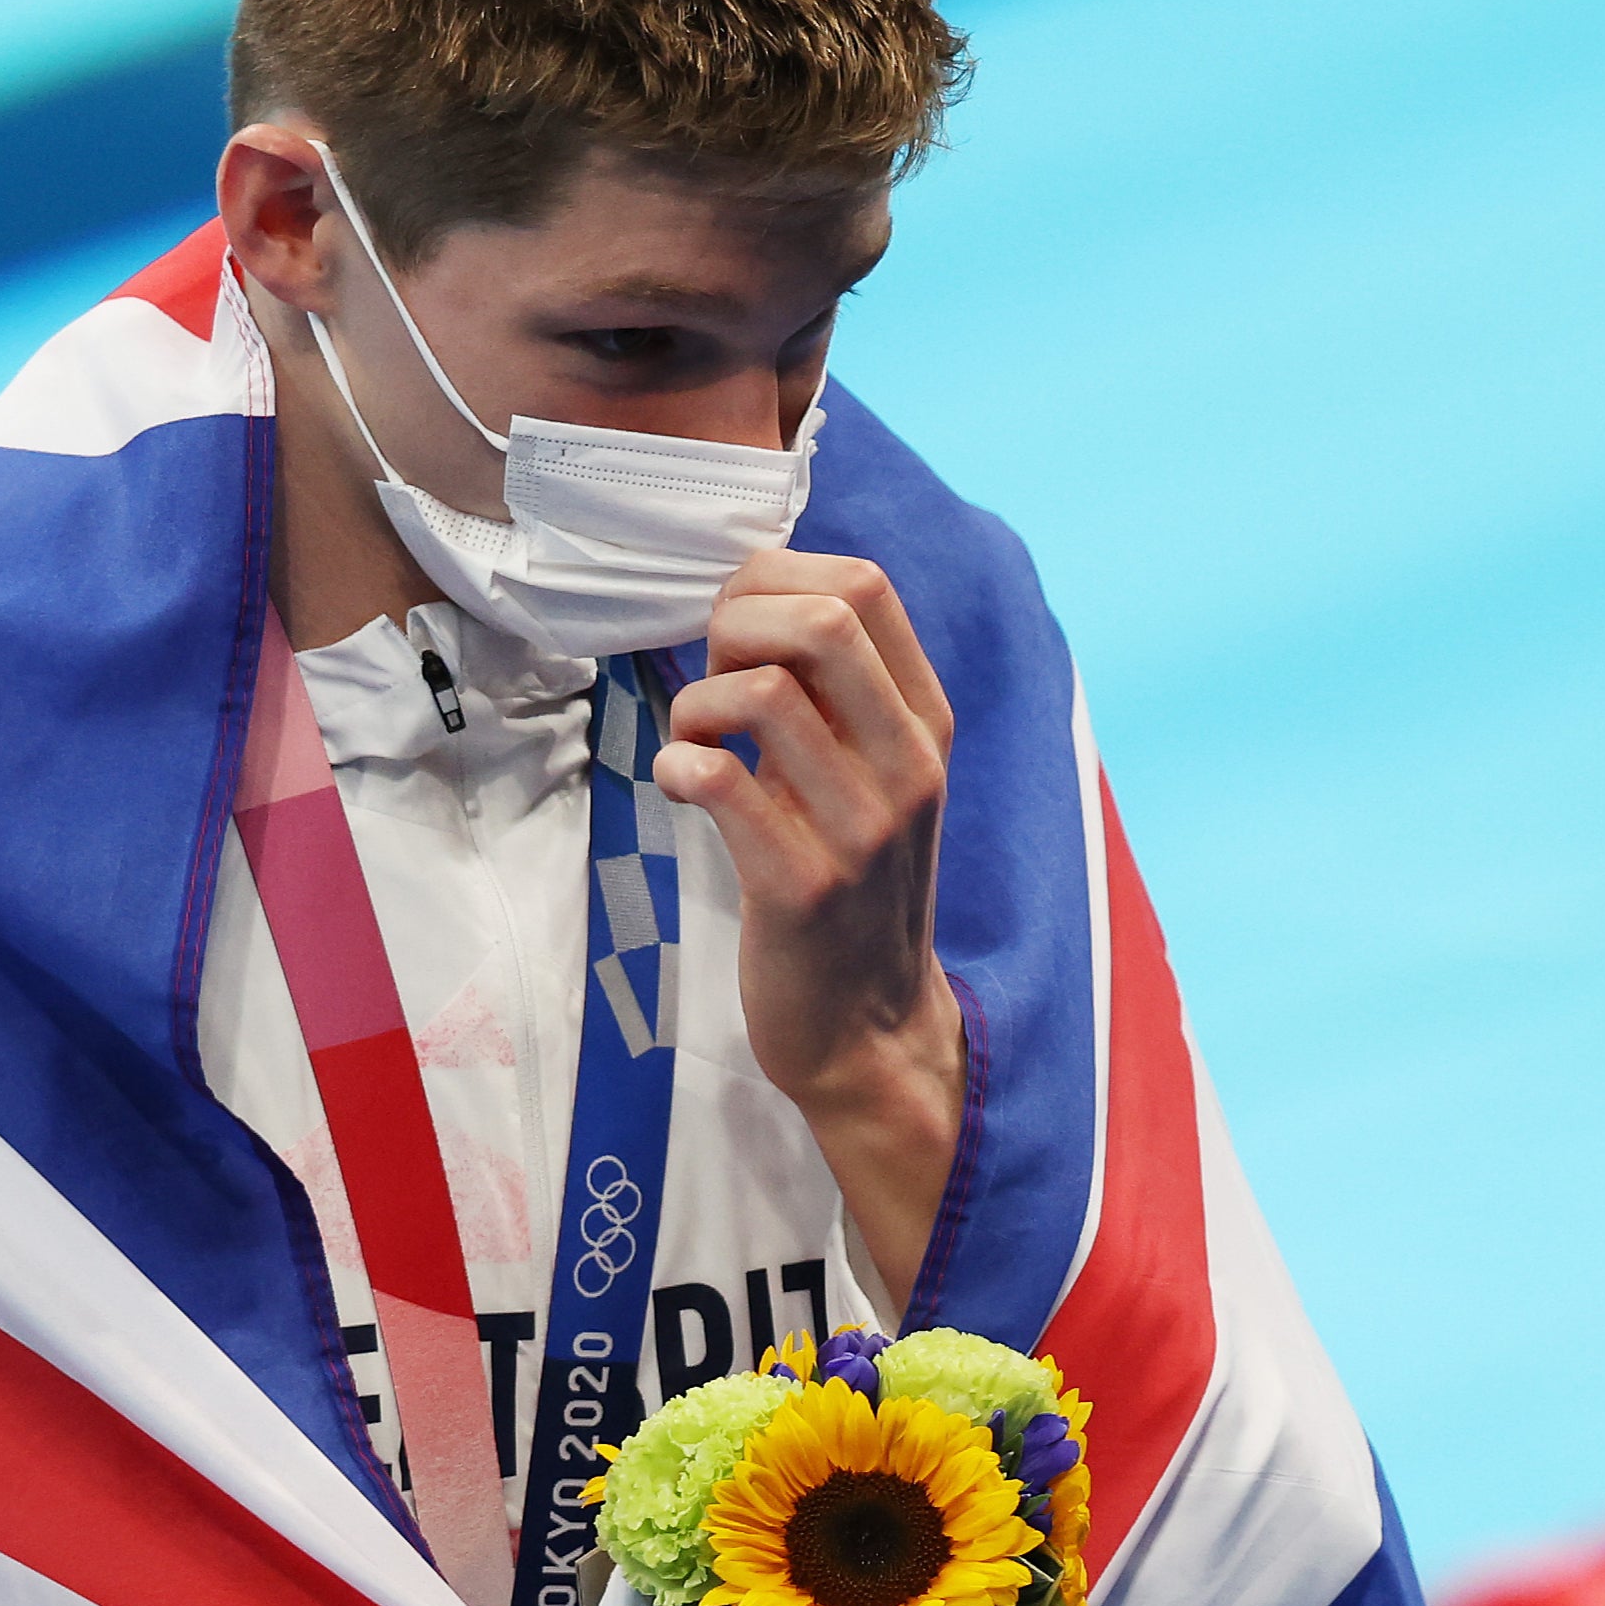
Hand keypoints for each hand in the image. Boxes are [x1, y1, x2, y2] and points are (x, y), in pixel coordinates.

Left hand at [650, 551, 966, 1308]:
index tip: (735, 629)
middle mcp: (908, 763)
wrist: (865, 1027)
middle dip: (735, 626)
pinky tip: (682, 788)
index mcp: (924, 720)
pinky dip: (680, 766)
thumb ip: (830, 688)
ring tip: (694, 745)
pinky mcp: (804, 887)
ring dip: (698, 704)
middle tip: (712, 686)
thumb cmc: (847, 879)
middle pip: (823, 617)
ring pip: (765, 693)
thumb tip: (749, 590)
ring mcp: (863, 827)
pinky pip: (723, 782)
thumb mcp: (866, 770)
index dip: (775, 579)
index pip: (866, 585)